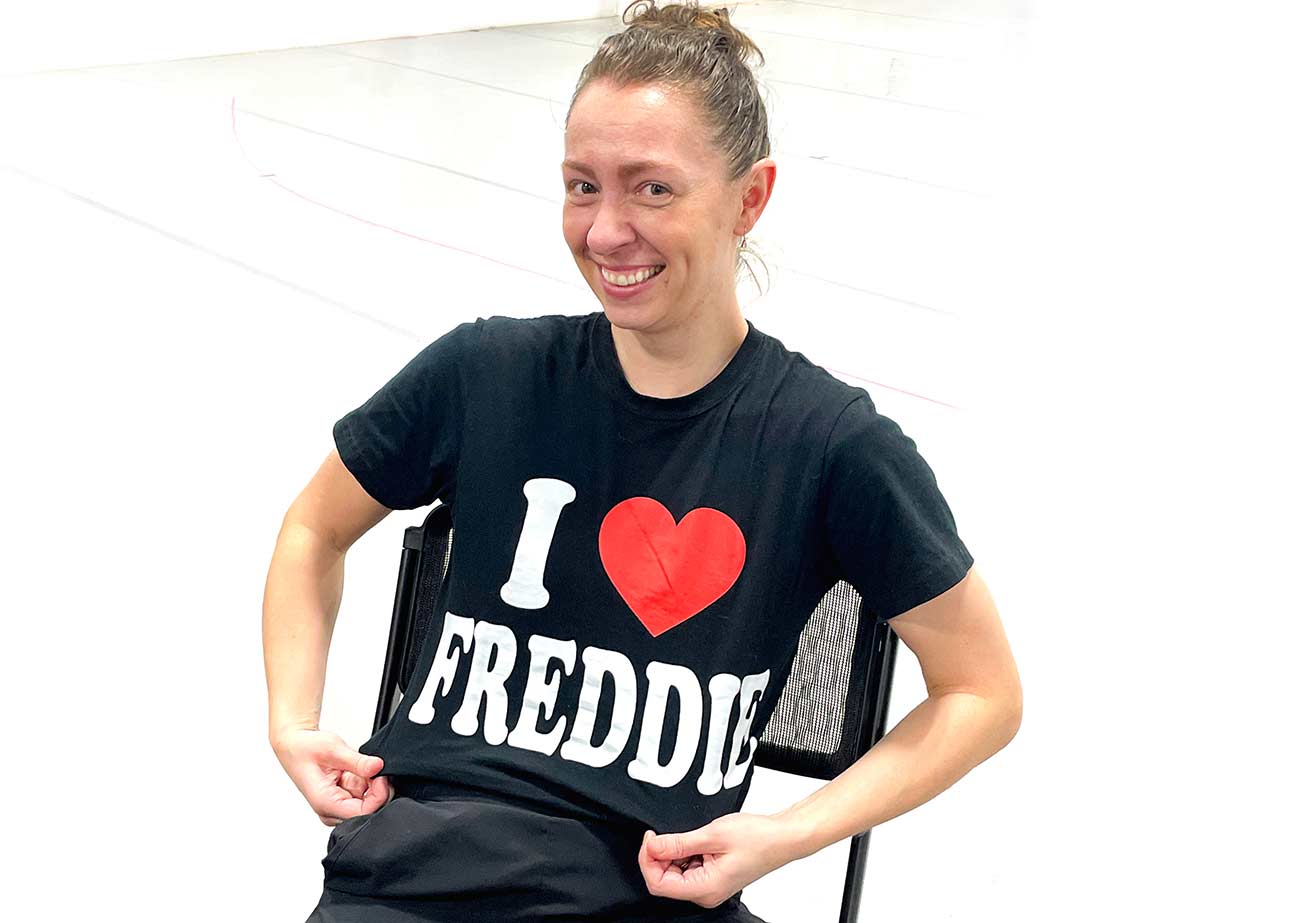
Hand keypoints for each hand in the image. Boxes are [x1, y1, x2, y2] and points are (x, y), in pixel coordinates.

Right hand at [271, 726, 392, 825]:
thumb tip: (378, 767)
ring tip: (352, 767)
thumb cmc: (304, 748)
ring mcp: (335, 807)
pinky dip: (362, 781)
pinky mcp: (339, 800)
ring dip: (366, 783)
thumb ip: (358, 761)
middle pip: (367, 810)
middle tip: (368, 767)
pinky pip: (361, 795)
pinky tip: (350, 771)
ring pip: (366, 801)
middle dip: (373, 788)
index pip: (364, 812)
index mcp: (325, 803)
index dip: (379, 795)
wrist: (294, 745)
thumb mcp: (334, 749)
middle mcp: (329, 810)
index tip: (381, 776)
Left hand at [637, 812, 797, 908]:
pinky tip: (696, 840)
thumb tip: (652, 845)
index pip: (658, 884)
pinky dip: (684, 852)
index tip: (651, 838)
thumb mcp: (712, 835)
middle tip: (663, 833)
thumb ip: (678, 843)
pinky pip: (686, 868)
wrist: (782, 837)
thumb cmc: (757, 838)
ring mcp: (709, 886)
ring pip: (674, 873)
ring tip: (689, 835)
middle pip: (663, 880)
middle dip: (658, 856)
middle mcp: (705, 893)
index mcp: (704, 889)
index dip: (648, 860)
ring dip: (672, 853)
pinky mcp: (712, 876)